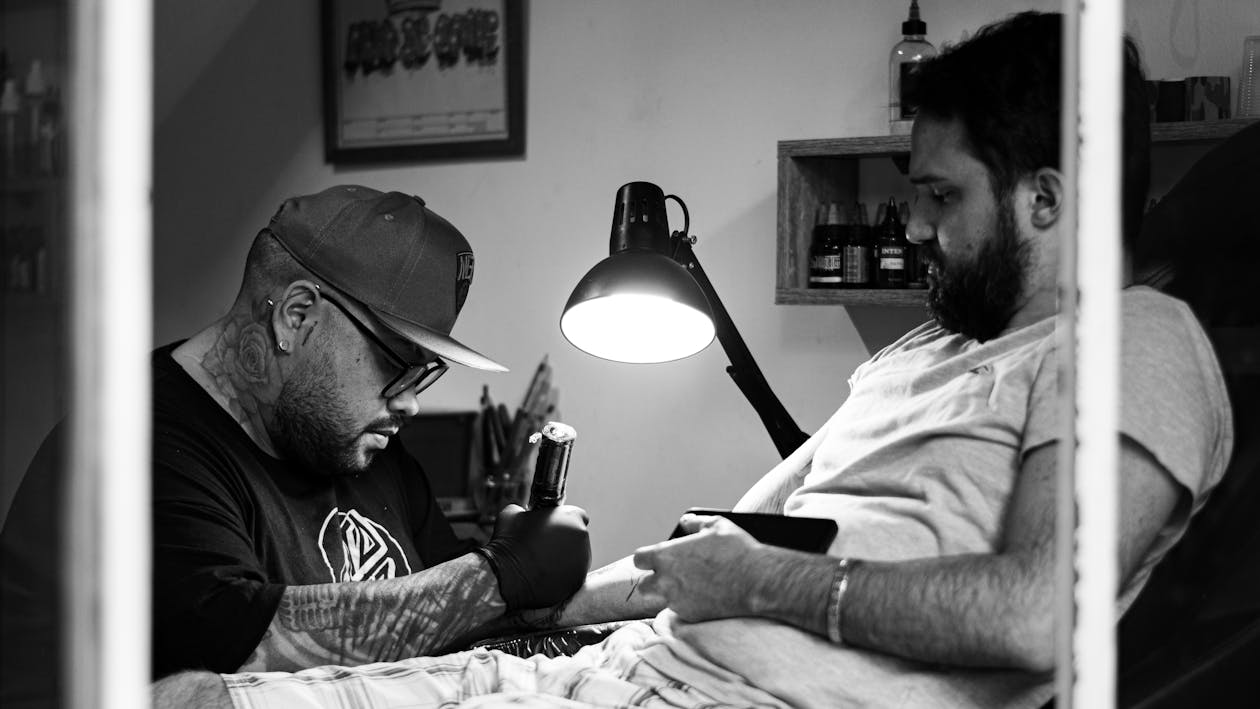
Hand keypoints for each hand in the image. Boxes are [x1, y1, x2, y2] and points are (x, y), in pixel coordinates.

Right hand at [478, 504, 590, 610]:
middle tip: (543, 546)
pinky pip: (572, 576)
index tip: (552, 527)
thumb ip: (526, 510)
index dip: (564, 521)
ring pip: (576, 558)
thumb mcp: (512, 513)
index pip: (577, 515)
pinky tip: (543, 575)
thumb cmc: (509, 542)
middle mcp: (581, 539)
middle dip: (564, 540)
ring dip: (564, 558)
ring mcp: (582, 562)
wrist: (505, 575)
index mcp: (571, 518)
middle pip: (577, 537)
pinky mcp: (577, 582)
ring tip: (541, 562)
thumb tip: (522, 512)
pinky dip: (561, 576)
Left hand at [631, 514, 764, 621]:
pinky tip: (705, 596)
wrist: (758, 581)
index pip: (639, 559)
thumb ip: (695, 522)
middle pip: (644, 586)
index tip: (656, 559)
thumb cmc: (737, 550)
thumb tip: (685, 521)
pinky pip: (682, 611)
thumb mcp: (716, 525)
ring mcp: (677, 601)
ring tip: (693, 586)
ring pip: (663, 600)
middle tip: (670, 575)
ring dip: (672, 594)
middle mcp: (666, 581)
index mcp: (666, 556)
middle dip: (654, 580)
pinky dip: (689, 605)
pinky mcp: (691, 616)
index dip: (647, 558)